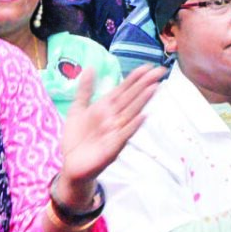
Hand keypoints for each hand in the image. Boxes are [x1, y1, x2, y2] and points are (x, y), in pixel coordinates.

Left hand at [56, 63, 161, 206]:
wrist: (70, 164)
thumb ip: (85, 89)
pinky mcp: (112, 147)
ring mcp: (115, 132)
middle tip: (160, 71)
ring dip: (142, 101)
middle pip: (130, 98)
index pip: (123, 90)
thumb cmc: (76, 138)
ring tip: (154, 87)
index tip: (148, 66)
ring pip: (130, 113)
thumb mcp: (77, 109)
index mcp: (105, 108)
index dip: (134, 78)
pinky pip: (124, 135)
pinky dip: (133, 125)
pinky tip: (143, 116)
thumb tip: (91, 68)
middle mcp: (113, 118)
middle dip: (144, 84)